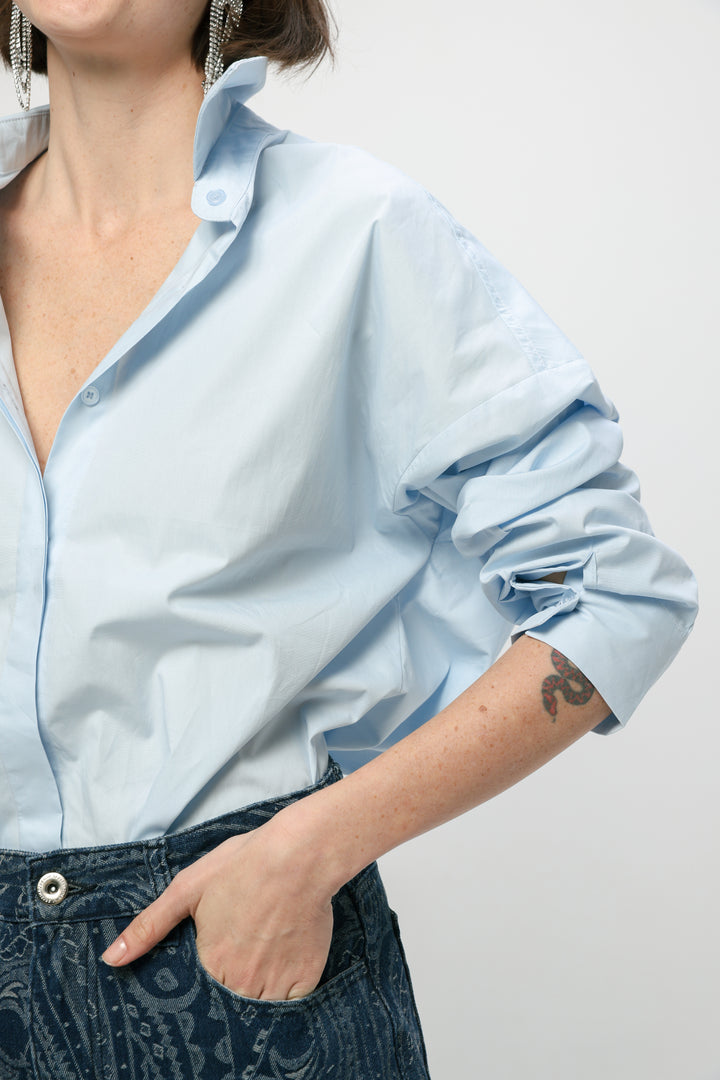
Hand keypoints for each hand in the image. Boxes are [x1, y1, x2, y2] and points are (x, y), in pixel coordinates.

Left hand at [101, 809, 335, 1000]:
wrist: (301, 854)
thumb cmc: (244, 865)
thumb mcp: (187, 887)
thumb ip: (149, 926)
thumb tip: (110, 959)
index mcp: (209, 965)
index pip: (200, 992)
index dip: (207, 973)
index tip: (217, 954)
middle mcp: (240, 984)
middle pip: (230, 1000)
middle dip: (232, 981)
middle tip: (242, 946)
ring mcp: (275, 985)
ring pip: (260, 1004)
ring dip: (258, 985)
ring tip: (262, 948)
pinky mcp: (305, 979)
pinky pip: (292, 1000)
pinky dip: (287, 986)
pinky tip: (285, 954)